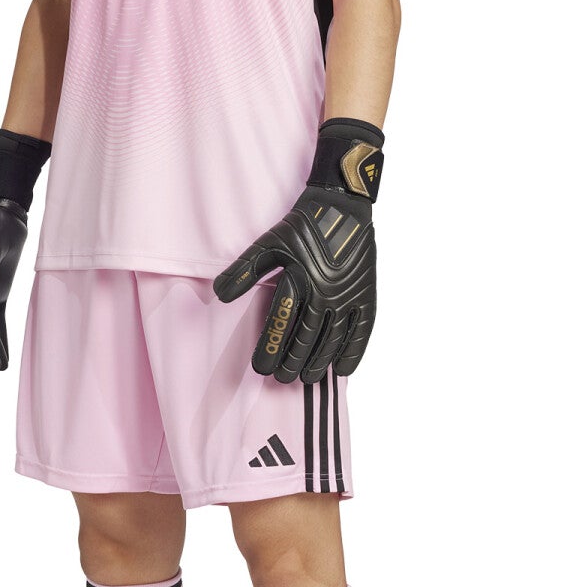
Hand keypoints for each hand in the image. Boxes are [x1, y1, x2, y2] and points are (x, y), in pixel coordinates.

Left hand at [212, 119, 382, 383]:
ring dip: (320, 362)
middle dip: (293, 362)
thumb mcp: (268, 243)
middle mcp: (326, 292)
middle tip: (281, 379)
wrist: (343, 207)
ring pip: (333, 339)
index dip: (270, 348)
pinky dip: (354, 351)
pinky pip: (362, 330)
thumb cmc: (301, 226)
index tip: (259, 369)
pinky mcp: (367, 295)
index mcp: (300, 279)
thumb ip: (244, 270)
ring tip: (307, 379)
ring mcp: (349, 296)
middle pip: (308, 337)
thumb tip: (220, 295)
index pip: (282, 323)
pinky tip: (344, 370)